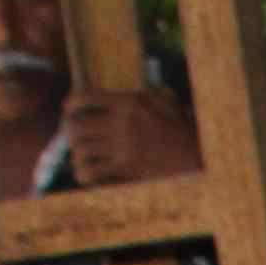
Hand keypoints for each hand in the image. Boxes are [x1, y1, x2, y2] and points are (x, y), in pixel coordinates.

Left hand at [60, 84, 205, 186]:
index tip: (67, 109)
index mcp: (128, 103)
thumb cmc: (184, 134)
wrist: (198, 162)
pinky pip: (91, 172)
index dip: (70, 103)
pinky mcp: (125, 169)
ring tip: (81, 157)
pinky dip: (84, 174)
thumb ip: (147, 93)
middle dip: (69, 133)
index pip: (85, 97)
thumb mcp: (167, 104)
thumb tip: (133, 89)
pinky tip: (88, 175)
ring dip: (77, 155)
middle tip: (73, 137)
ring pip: (80, 151)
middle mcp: (121, 123)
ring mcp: (122, 148)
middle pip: (76, 126)